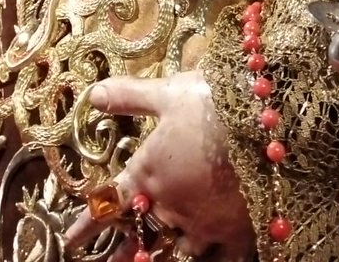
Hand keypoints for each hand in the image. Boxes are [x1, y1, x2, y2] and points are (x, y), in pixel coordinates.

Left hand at [65, 72, 254, 260]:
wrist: (267, 123)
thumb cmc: (212, 103)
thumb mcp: (167, 93)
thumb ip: (130, 97)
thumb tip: (94, 94)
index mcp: (147, 174)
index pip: (110, 204)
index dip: (87, 224)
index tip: (70, 240)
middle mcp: (169, 207)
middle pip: (141, 234)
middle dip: (126, 248)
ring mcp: (202, 226)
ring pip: (177, 250)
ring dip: (164, 253)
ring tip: (153, 261)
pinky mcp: (235, 234)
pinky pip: (216, 260)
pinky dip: (209, 261)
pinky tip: (207, 259)